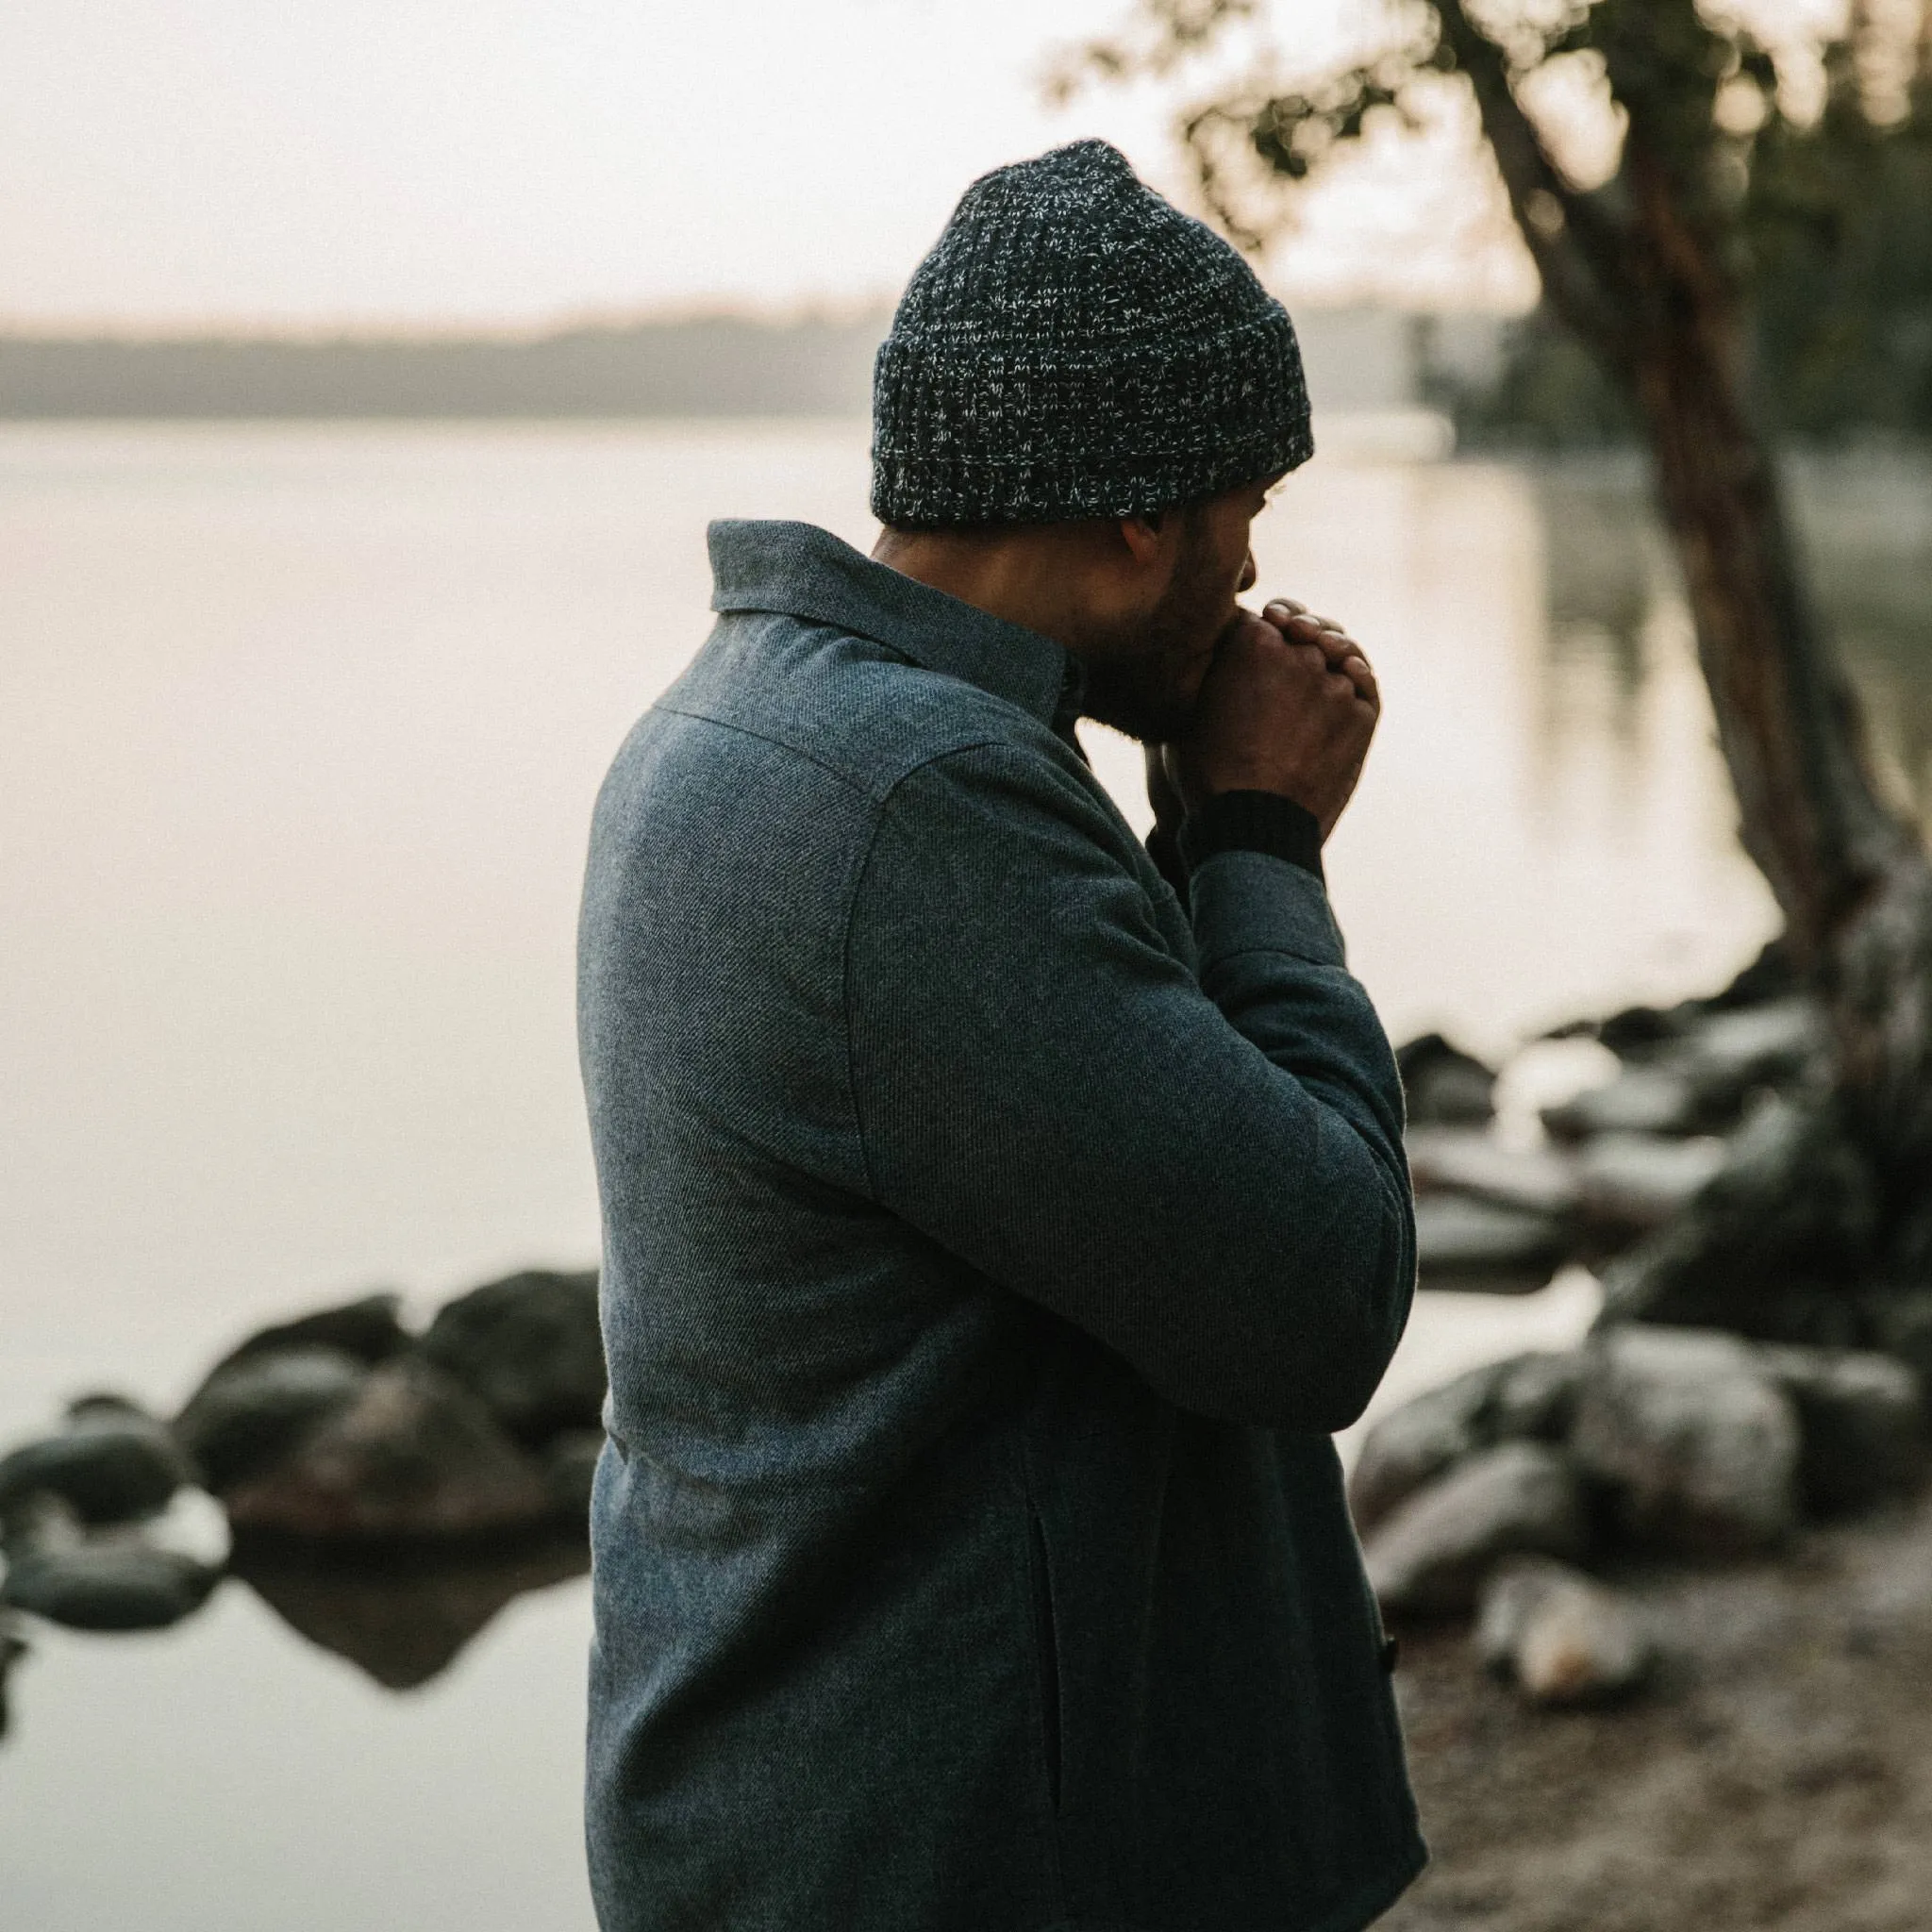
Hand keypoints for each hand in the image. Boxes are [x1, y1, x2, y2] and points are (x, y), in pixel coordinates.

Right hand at [1160, 600, 1379, 838]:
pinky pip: (1364, 683)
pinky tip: (1341, 685)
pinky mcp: (1362, 711)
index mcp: (1249, 639)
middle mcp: (1297, 650)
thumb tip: (1208, 658)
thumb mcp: (1185, 710)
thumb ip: (1206, 670)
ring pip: (1336, 653)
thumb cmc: (1206, 774)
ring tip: (1309, 680)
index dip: (1255, 633)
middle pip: (1300, 629)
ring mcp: (1334, 680)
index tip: (1251, 649)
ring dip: (1325, 661)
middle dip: (1290, 641)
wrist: (1249, 827)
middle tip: (1282, 661)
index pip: (1258, 619)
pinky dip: (1354, 681)